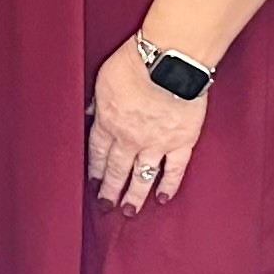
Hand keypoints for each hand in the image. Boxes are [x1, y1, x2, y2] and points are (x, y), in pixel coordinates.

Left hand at [86, 40, 203, 208]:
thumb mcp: (103, 78)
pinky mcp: (182, 142)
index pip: (98, 152)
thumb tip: (91, 112)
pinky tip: (162, 198)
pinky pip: (174, 170)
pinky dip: (169, 185)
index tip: (93, 184)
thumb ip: (98, 101)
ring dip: (134, 195)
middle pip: (117, 169)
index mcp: (109, 122)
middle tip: (106, 207)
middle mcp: (130, 139)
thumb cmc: (136, 62)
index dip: (95, 169)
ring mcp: (157, 143)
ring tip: (129, 211)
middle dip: (110, 190)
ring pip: (142, 176)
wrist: (169, 62)